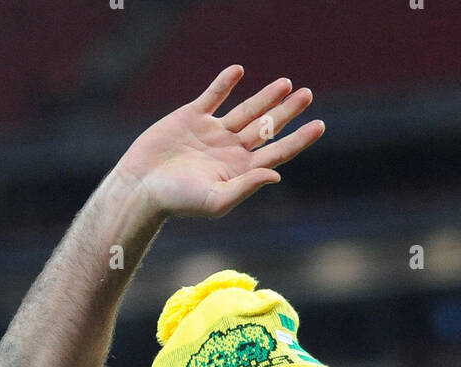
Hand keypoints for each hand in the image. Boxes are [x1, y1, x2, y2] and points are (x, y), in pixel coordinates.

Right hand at [116, 66, 323, 219]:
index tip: (320, 125)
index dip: (299, 139)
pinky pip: (213, 95)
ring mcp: (212, 132)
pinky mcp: (192, 116)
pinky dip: (226, 83)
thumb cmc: (178, 201)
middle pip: (266, 127)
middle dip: (288, 112)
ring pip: (246, 110)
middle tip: (308, 94)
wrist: (141, 187)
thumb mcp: (216, 200)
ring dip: (266, 96)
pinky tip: (239, 72)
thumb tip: (277, 174)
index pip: (277, 152)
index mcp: (240, 171)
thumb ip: (247, 186)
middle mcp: (231, 151)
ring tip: (287, 83)